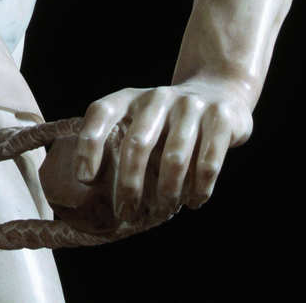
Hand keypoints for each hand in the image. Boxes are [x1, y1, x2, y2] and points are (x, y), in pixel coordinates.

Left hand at [73, 79, 252, 220]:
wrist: (219, 91)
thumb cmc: (169, 119)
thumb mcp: (141, 119)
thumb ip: (120, 142)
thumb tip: (96, 187)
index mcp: (131, 97)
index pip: (101, 112)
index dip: (89, 144)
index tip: (85, 178)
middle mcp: (158, 97)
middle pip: (138, 143)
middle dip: (129, 185)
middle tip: (126, 213)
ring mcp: (190, 105)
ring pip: (174, 159)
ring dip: (167, 192)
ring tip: (163, 210)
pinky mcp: (220, 119)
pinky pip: (208, 163)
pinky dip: (199, 189)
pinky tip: (193, 202)